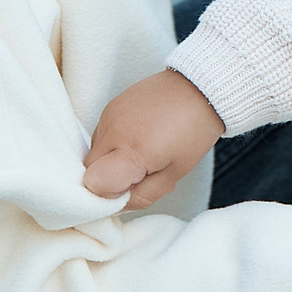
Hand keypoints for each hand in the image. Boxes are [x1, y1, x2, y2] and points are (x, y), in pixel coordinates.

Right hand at [83, 69, 223, 206]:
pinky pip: (101, 135)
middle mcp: (112, 132)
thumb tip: (118, 204)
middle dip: (109, 179)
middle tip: (140, 172)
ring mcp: (108, 115)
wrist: (201, 86)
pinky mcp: (110, 105)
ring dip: (110, 161)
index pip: (92, 184)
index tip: (130, 189)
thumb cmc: (194, 131)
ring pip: (93, 153)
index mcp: (131, 152)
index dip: (107, 195)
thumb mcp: (175, 172)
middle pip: (89, 171)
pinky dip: (113, 144)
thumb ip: (142, 195)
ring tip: (143, 151)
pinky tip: (139, 137)